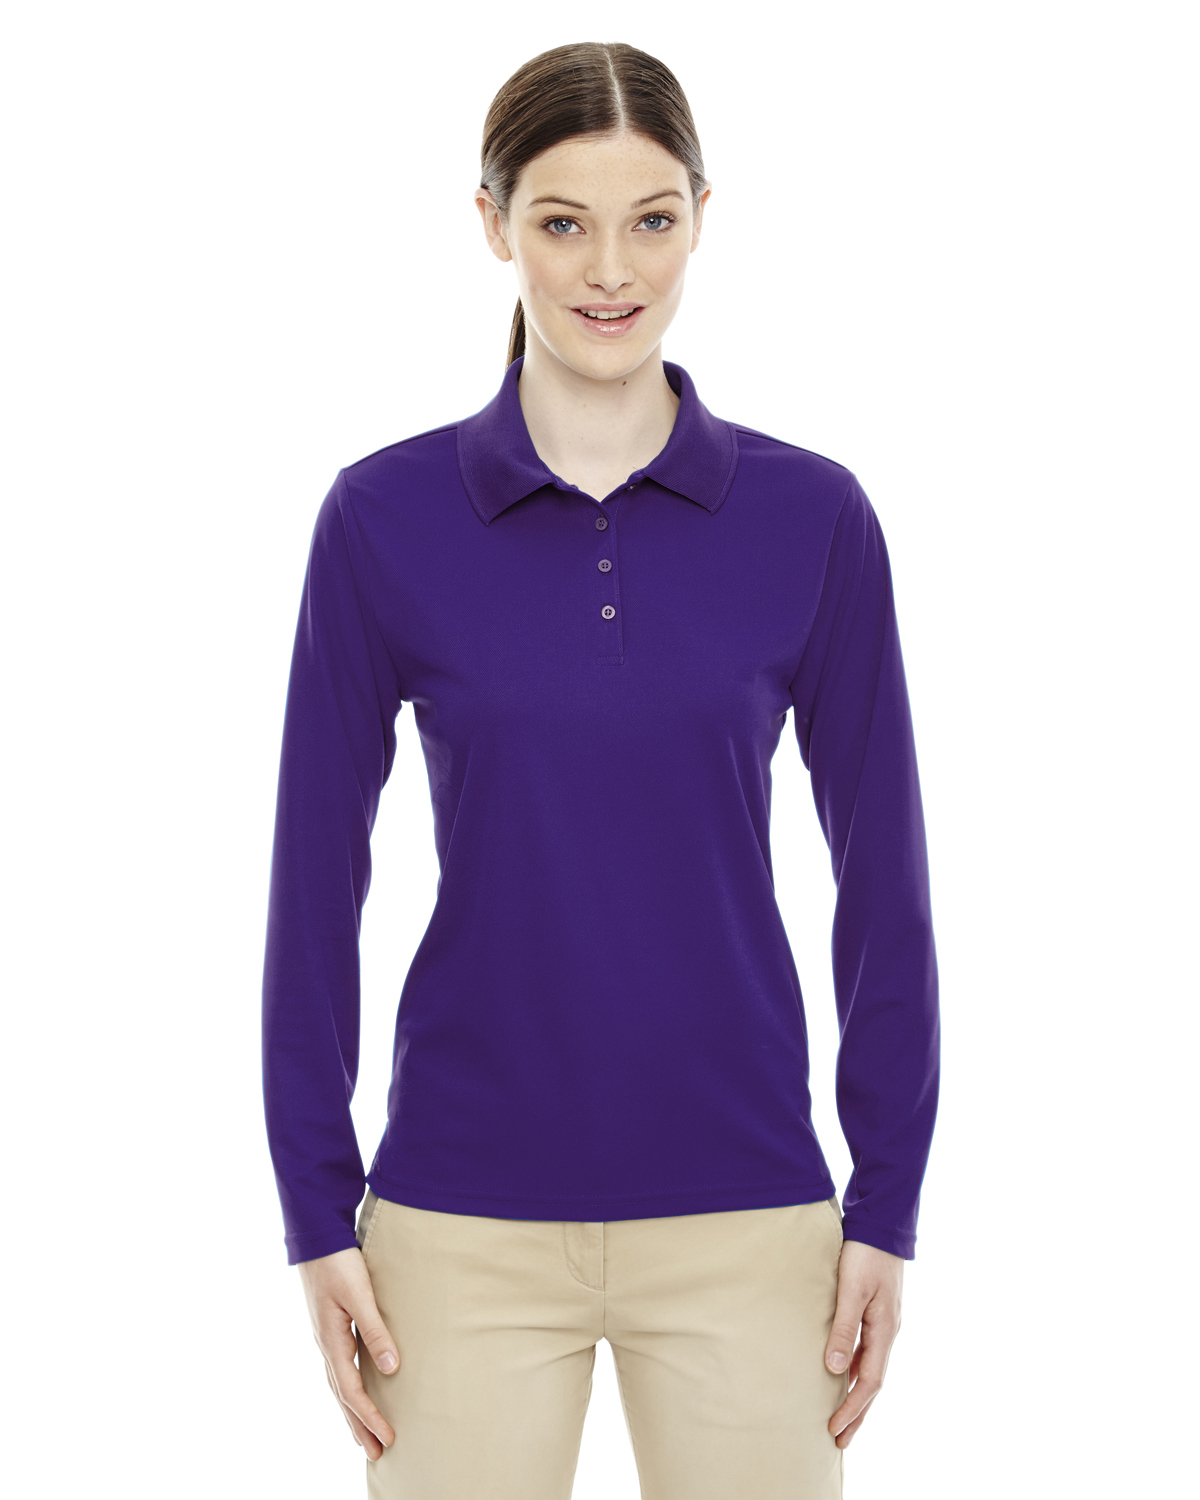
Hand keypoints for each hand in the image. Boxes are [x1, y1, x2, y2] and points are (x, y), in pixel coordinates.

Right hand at [297, 1245, 399, 1460]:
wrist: (316, 1236)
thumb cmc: (338, 1263)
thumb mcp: (360, 1294)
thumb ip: (375, 1330)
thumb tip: (391, 1368)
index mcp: (332, 1341)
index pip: (351, 1391)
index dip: (370, 1416)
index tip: (389, 1437)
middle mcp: (326, 1344)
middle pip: (342, 1396)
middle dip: (359, 1426)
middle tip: (377, 1454)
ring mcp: (326, 1336)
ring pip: (338, 1384)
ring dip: (352, 1411)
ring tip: (364, 1434)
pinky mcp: (330, 1326)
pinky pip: (339, 1368)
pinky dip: (347, 1388)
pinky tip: (355, 1389)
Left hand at [824, 1238, 903, 1447]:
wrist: (882, 1224)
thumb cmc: (864, 1253)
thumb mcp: (851, 1290)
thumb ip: (843, 1328)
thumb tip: (833, 1370)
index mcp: (884, 1331)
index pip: (869, 1383)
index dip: (852, 1409)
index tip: (833, 1430)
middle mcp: (888, 1332)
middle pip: (873, 1383)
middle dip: (857, 1413)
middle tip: (839, 1441)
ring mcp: (884, 1324)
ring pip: (870, 1369)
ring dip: (856, 1395)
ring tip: (840, 1417)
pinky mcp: (877, 1313)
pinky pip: (867, 1352)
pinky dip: (855, 1371)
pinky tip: (841, 1374)